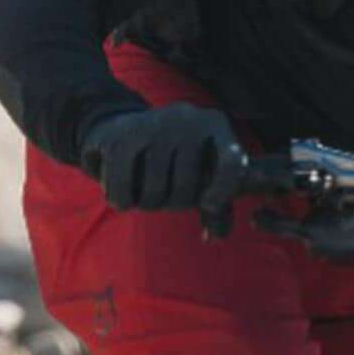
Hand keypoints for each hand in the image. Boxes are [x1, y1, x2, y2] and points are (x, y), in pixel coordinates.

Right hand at [78, 102, 249, 219]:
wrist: (122, 126)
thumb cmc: (173, 159)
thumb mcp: (201, 173)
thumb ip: (215, 206)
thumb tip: (215, 236)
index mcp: (215, 124)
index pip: (231, 163)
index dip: (224, 192)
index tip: (208, 205)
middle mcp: (187, 118)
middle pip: (186, 187)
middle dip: (173, 203)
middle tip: (165, 194)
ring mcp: (153, 125)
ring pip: (154, 190)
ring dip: (147, 204)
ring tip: (144, 191)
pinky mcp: (121, 136)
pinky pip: (122, 188)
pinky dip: (121, 201)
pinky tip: (123, 194)